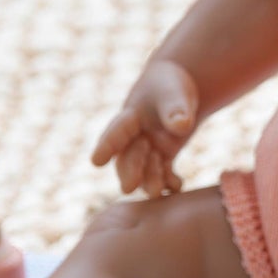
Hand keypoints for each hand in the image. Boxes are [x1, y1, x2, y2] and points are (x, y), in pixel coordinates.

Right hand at [92, 60, 199, 198]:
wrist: (179, 90)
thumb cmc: (170, 86)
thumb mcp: (175, 93)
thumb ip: (176, 109)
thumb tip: (181, 127)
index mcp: (130, 116)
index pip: (117, 130)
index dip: (107, 146)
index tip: (96, 161)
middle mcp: (134, 137)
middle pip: (127, 157)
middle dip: (128, 171)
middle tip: (129, 187)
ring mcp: (147, 149)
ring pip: (143, 170)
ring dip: (149, 180)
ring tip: (158, 190)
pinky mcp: (162, 157)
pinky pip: (163, 174)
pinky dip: (168, 182)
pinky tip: (176, 187)